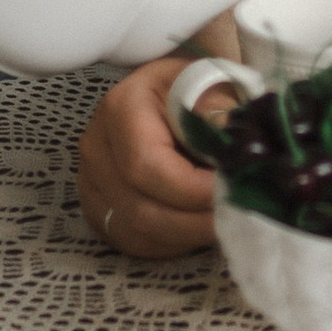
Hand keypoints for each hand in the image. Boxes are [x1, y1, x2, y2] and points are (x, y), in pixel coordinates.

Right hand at [77, 55, 222, 258]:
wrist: (171, 98)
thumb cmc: (194, 91)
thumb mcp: (211, 87)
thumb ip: (221, 116)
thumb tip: (239, 153)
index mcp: (121, 108)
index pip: (148, 166)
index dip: (191, 190)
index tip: (230, 193)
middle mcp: (97, 147)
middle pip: (140, 208)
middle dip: (194, 222)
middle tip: (236, 219)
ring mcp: (92, 181)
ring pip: (136, 232)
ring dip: (185, 236)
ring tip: (222, 223)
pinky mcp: (98, 208)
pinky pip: (132, 242)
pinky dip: (169, 243)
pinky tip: (196, 228)